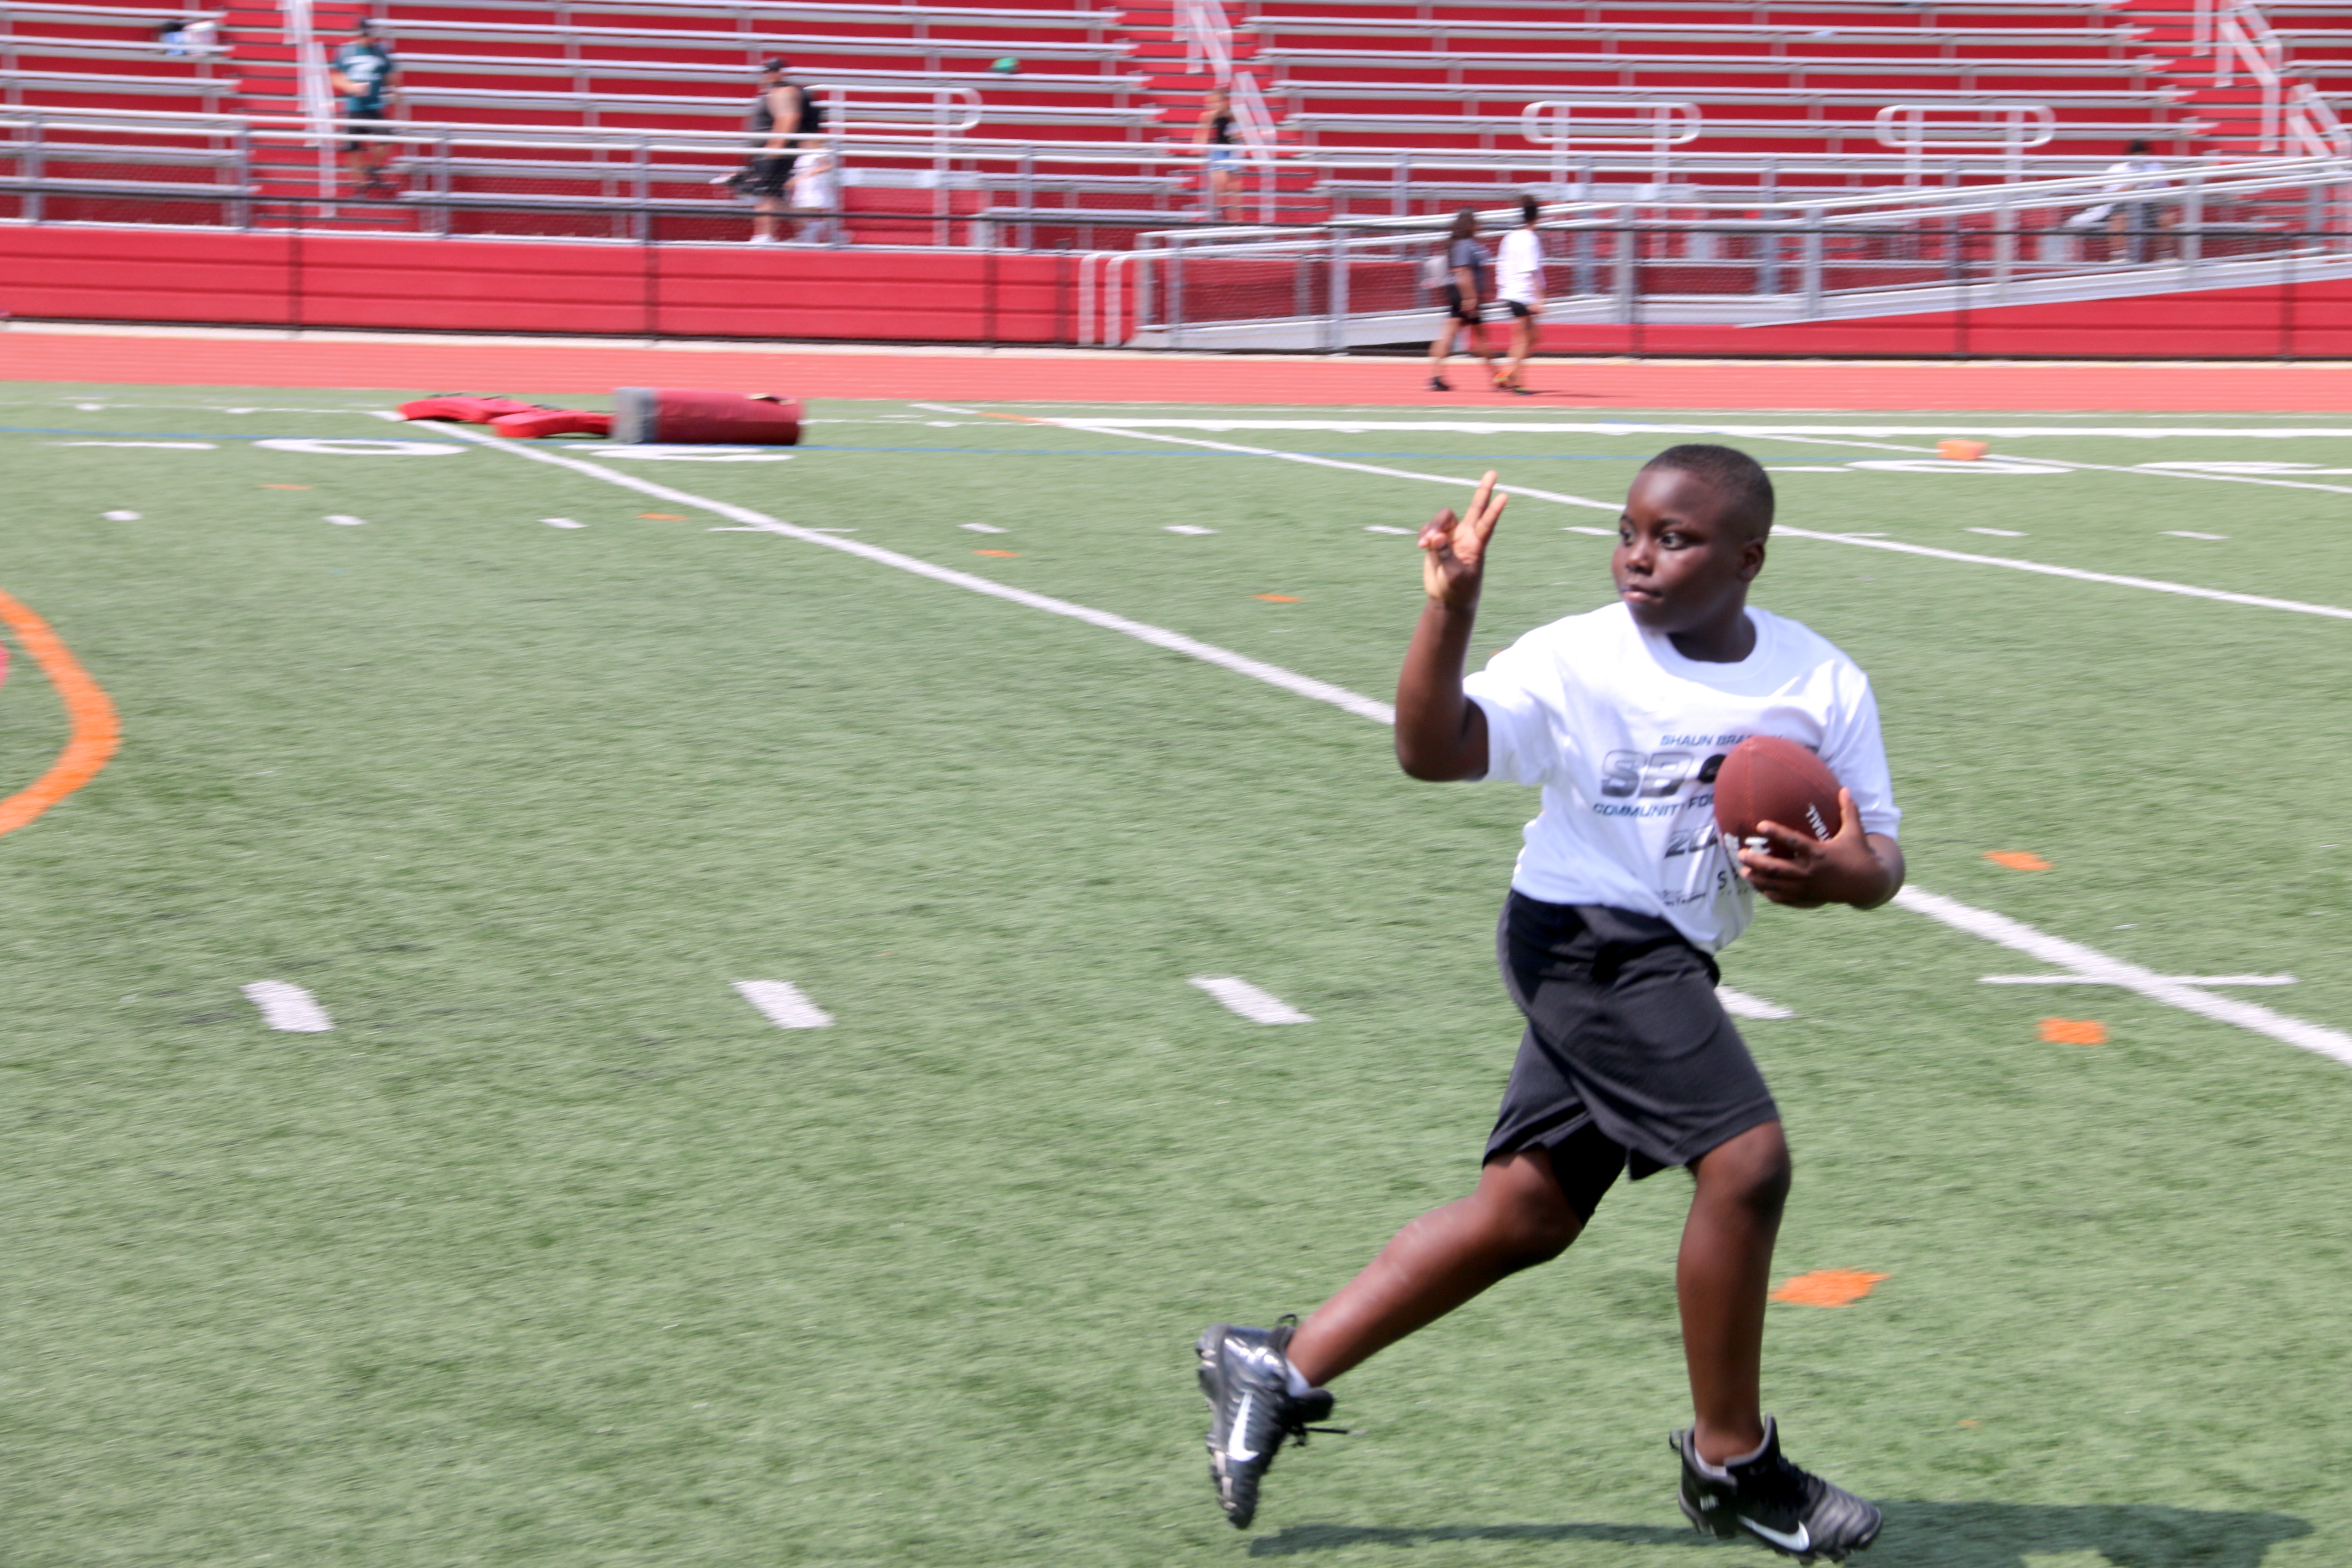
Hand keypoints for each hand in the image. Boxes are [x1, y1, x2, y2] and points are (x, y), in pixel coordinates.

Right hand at [1419, 470, 1506, 607]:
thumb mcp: (1454, 576)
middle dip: (1483, 490)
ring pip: (1443, 518)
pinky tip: (1421, 545)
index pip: (1487, 523)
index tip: (1505, 496)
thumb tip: (1436, 536)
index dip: (1494, 510)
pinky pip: (1428, 529)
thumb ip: (1446, 554)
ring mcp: (1450, 536)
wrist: (1447, 598)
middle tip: (1493, 472)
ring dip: (1433, 526)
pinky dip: (1424, 534)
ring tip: (1425, 544)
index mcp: (1476, 544)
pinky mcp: (1436, 541)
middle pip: (1475, 508)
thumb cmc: (1458, 589)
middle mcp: (1465, 535)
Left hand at [1735, 789, 1895, 908]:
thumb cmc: (1859, 855)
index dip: (1776, 833)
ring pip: (1777, 885)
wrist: (1867, 885)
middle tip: (1741, 853)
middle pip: (1777, 868)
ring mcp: (1808, 887)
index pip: (1793, 841)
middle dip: (1757, 861)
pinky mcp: (1808, 898)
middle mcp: (1811, 871)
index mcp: (1820, 853)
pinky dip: (1771, 894)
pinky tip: (1760, 888)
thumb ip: (1848, 810)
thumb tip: (1844, 788)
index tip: (1759, 825)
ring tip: (1743, 872)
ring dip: (1758, 879)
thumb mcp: (1855, 832)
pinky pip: (1786, 898)